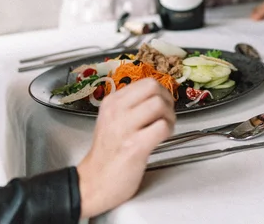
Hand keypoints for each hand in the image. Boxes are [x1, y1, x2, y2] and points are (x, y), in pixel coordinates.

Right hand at [76, 79, 175, 218]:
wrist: (94, 183)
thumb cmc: (108, 153)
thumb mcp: (111, 120)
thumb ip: (130, 106)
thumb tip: (158, 96)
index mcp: (112, 102)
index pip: (146, 82)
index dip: (161, 92)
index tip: (163, 103)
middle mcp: (117, 111)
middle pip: (154, 88)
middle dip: (167, 100)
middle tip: (166, 115)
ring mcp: (125, 128)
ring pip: (159, 105)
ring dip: (169, 116)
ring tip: (164, 128)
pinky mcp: (135, 146)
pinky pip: (162, 127)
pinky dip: (169, 131)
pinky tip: (161, 139)